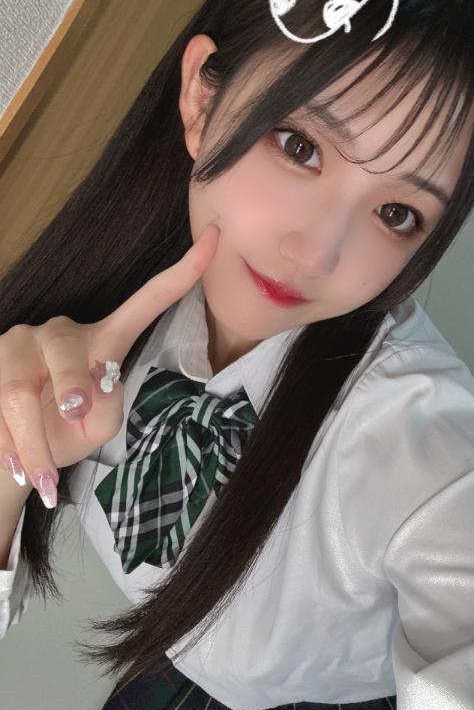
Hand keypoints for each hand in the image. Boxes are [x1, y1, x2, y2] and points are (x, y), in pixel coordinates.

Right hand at [0, 223, 220, 507]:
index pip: (148, 300)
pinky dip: (7, 445)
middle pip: (67, 346)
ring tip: (42, 474)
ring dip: (33, 442)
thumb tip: (85, 395)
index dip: (184, 270)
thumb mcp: (97, 427)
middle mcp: (62, 331)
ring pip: (20, 387)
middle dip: (71, 385)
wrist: (10, 455)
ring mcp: (19, 342)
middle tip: (75, 417)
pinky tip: (16, 465)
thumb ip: (104, 409)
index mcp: (105, 339)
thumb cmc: (65, 433)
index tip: (216, 234)